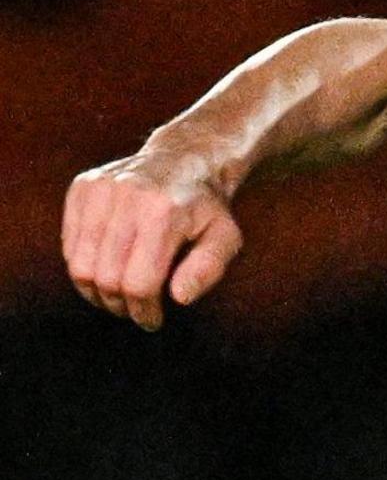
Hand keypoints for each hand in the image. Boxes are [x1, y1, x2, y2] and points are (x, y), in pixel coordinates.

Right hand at [62, 149, 244, 330]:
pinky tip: (108, 267)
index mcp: (164, 213)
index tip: (152, 320)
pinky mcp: (82, 188)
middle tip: (134, 312)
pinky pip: (69, 244)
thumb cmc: (207, 209)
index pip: (139, 282)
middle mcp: (127, 197)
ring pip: (79, 265)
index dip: (143, 311)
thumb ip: (207, 269)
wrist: (186, 158)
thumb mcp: (225, 238)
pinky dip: (85, 266)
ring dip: (95, 291)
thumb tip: (179, 298)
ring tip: (118, 297)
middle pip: (105, 277)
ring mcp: (99, 189)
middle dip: (118, 305)